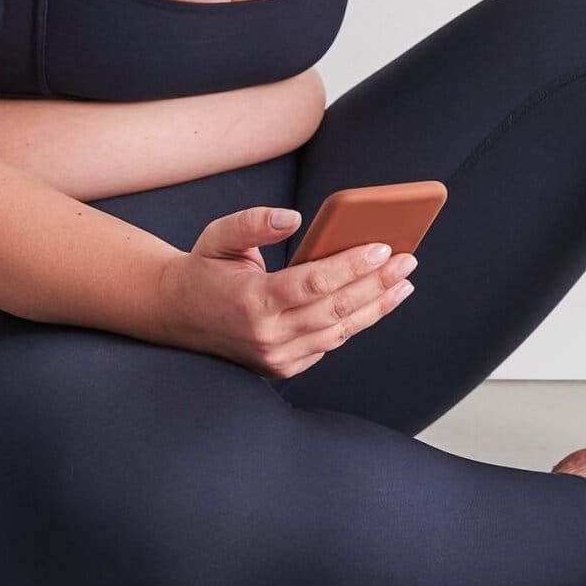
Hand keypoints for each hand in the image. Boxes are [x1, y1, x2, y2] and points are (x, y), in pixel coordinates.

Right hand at [157, 205, 419, 378]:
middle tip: (408, 261)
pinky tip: (378, 302)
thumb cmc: (205, 269)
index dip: (352, 265)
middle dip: (377, 283)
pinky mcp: (283, 367)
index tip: (383, 247)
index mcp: (252, 301)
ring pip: (339, 332)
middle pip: (335, 309)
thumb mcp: (219, 235)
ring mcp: (276, 357)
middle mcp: (266, 336)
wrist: (177, 315)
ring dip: (376, 307)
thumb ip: (254, 222)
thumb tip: (293, 218)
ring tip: (403, 282)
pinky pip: (329, 344)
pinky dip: (356, 323)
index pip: (313, 283)